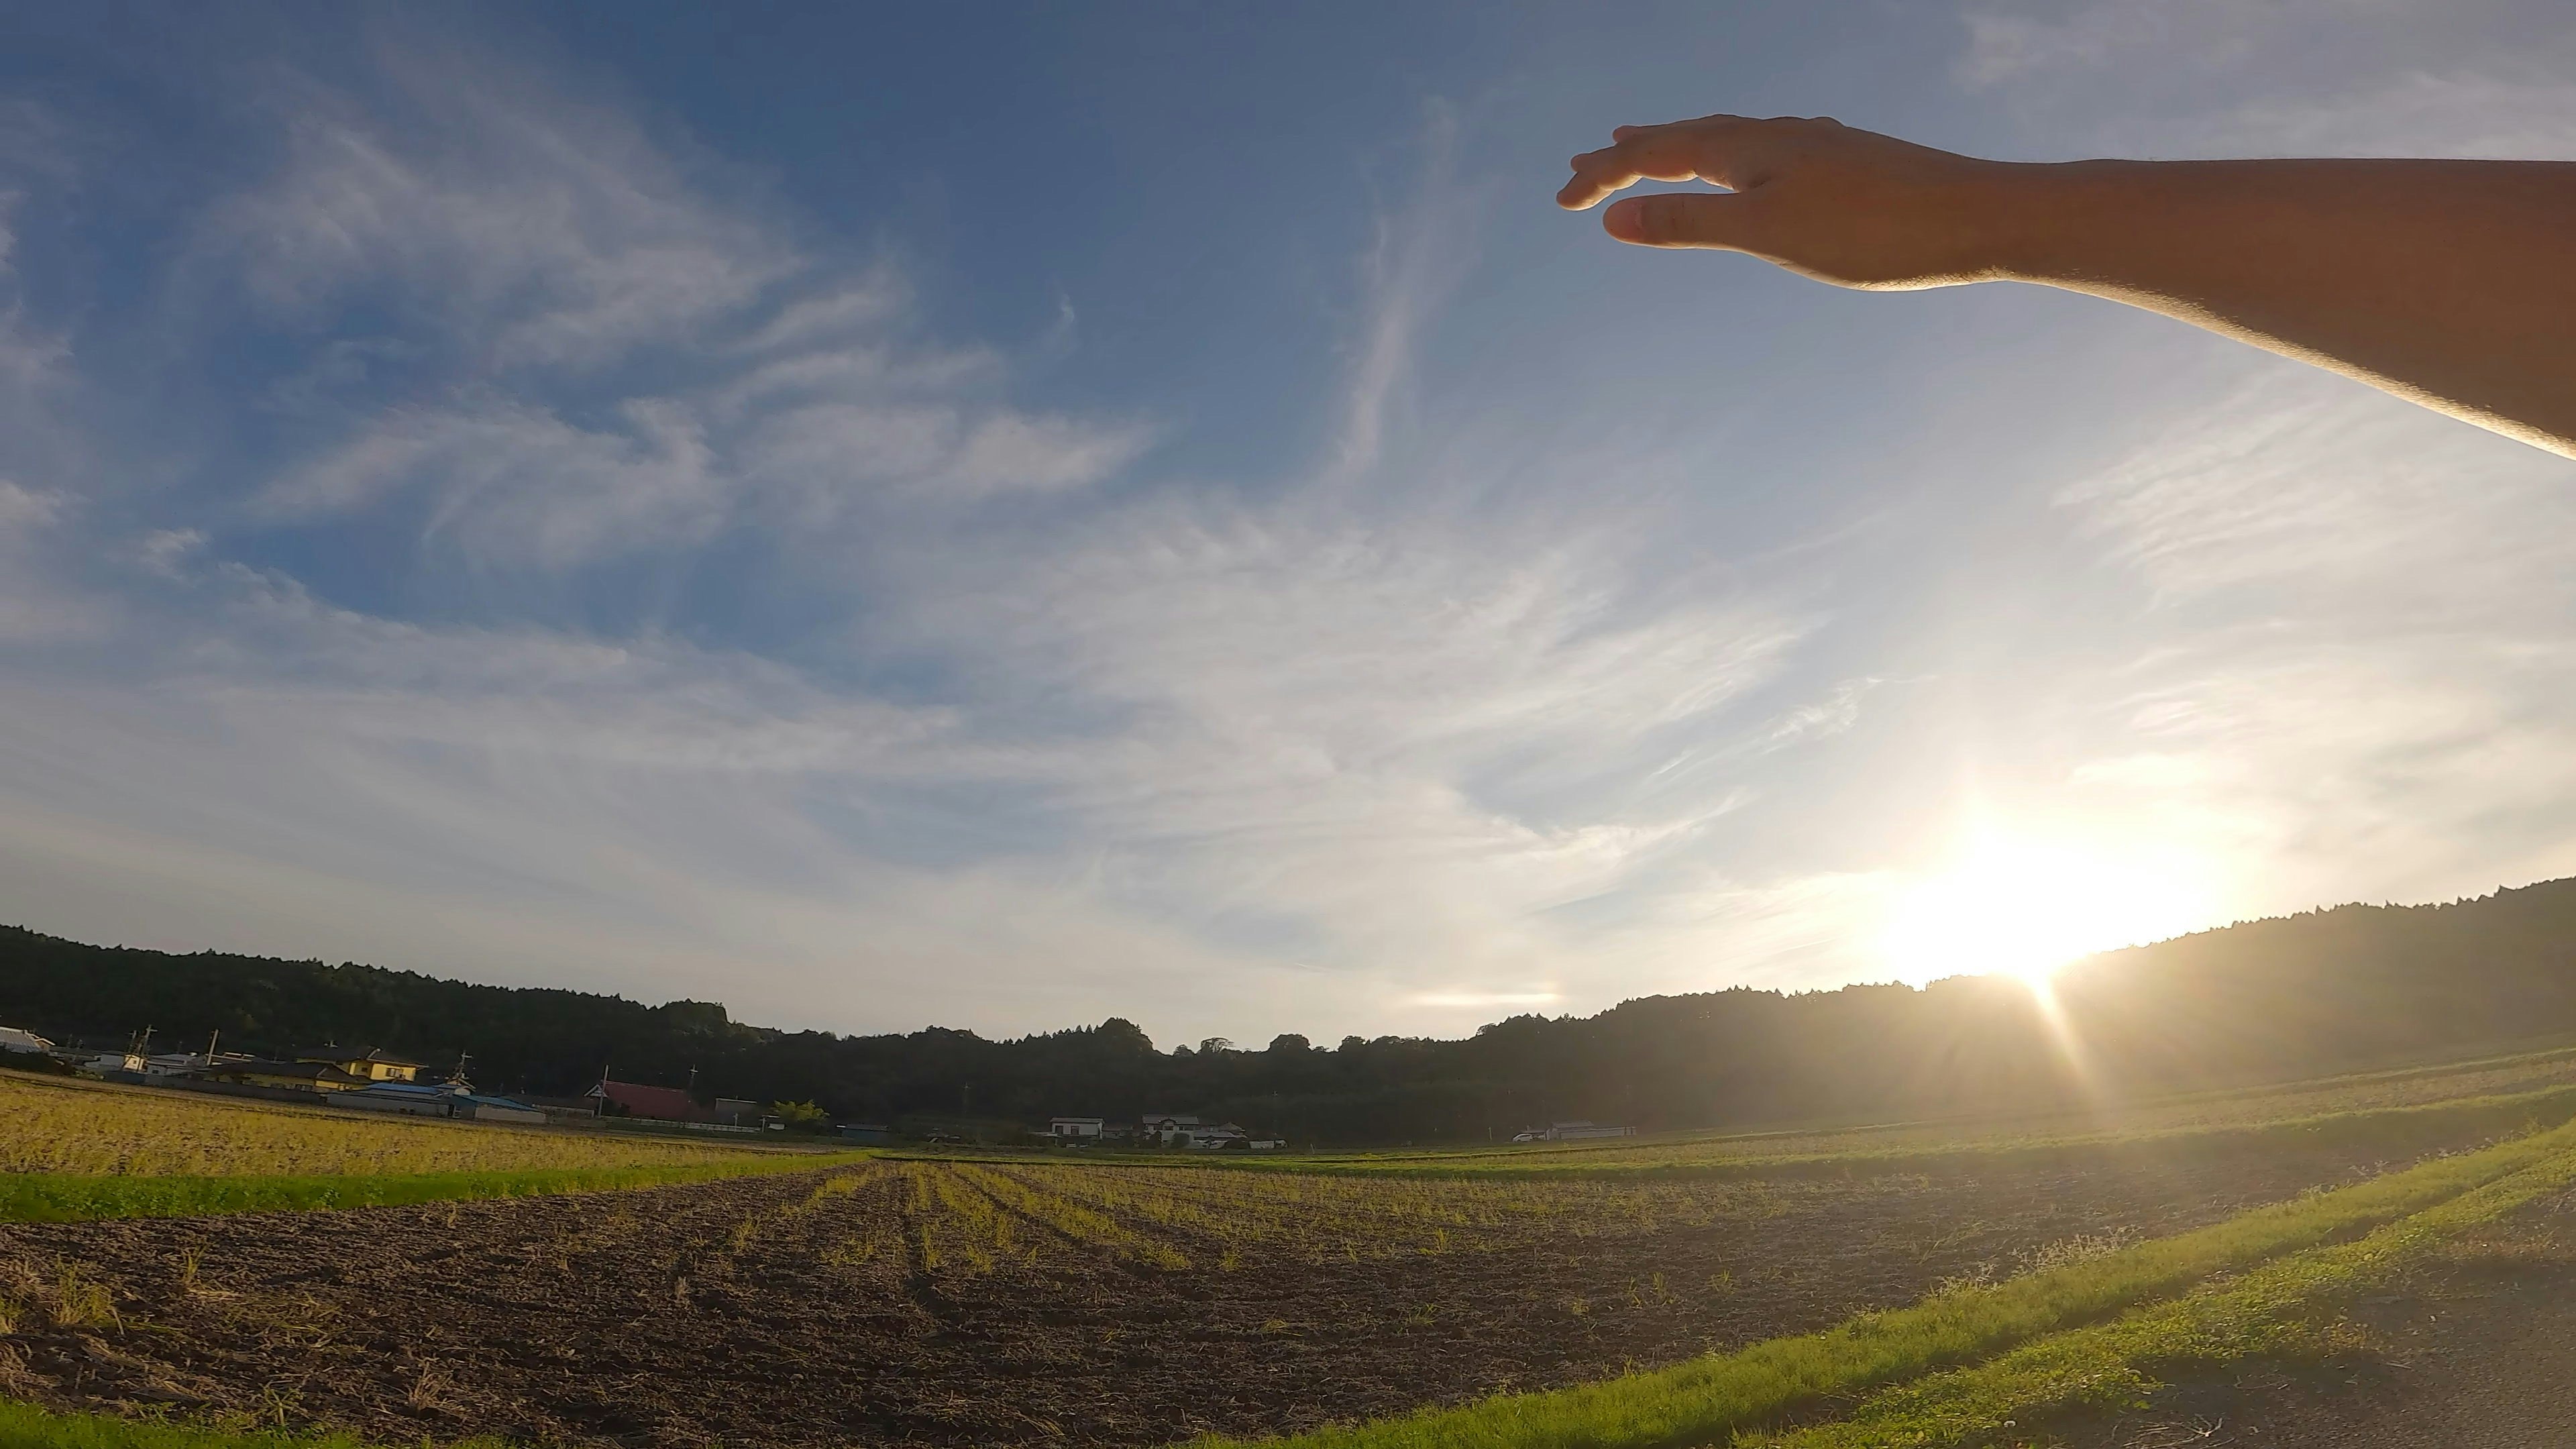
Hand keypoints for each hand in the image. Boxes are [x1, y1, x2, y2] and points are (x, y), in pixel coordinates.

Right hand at [1558, 115, 2017, 289]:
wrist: (1977, 217)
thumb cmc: (1873, 232)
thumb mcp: (1767, 234)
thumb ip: (1688, 223)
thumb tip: (1613, 218)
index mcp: (1749, 148)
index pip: (1655, 153)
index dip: (1603, 175)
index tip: (1558, 201)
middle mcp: (1777, 134)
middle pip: (1685, 135)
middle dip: (1630, 151)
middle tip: (1582, 165)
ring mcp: (1813, 145)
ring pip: (1726, 138)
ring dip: (1677, 145)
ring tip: (1647, 145)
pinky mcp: (1844, 162)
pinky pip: (1764, 148)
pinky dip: (1728, 154)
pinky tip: (1749, 160)